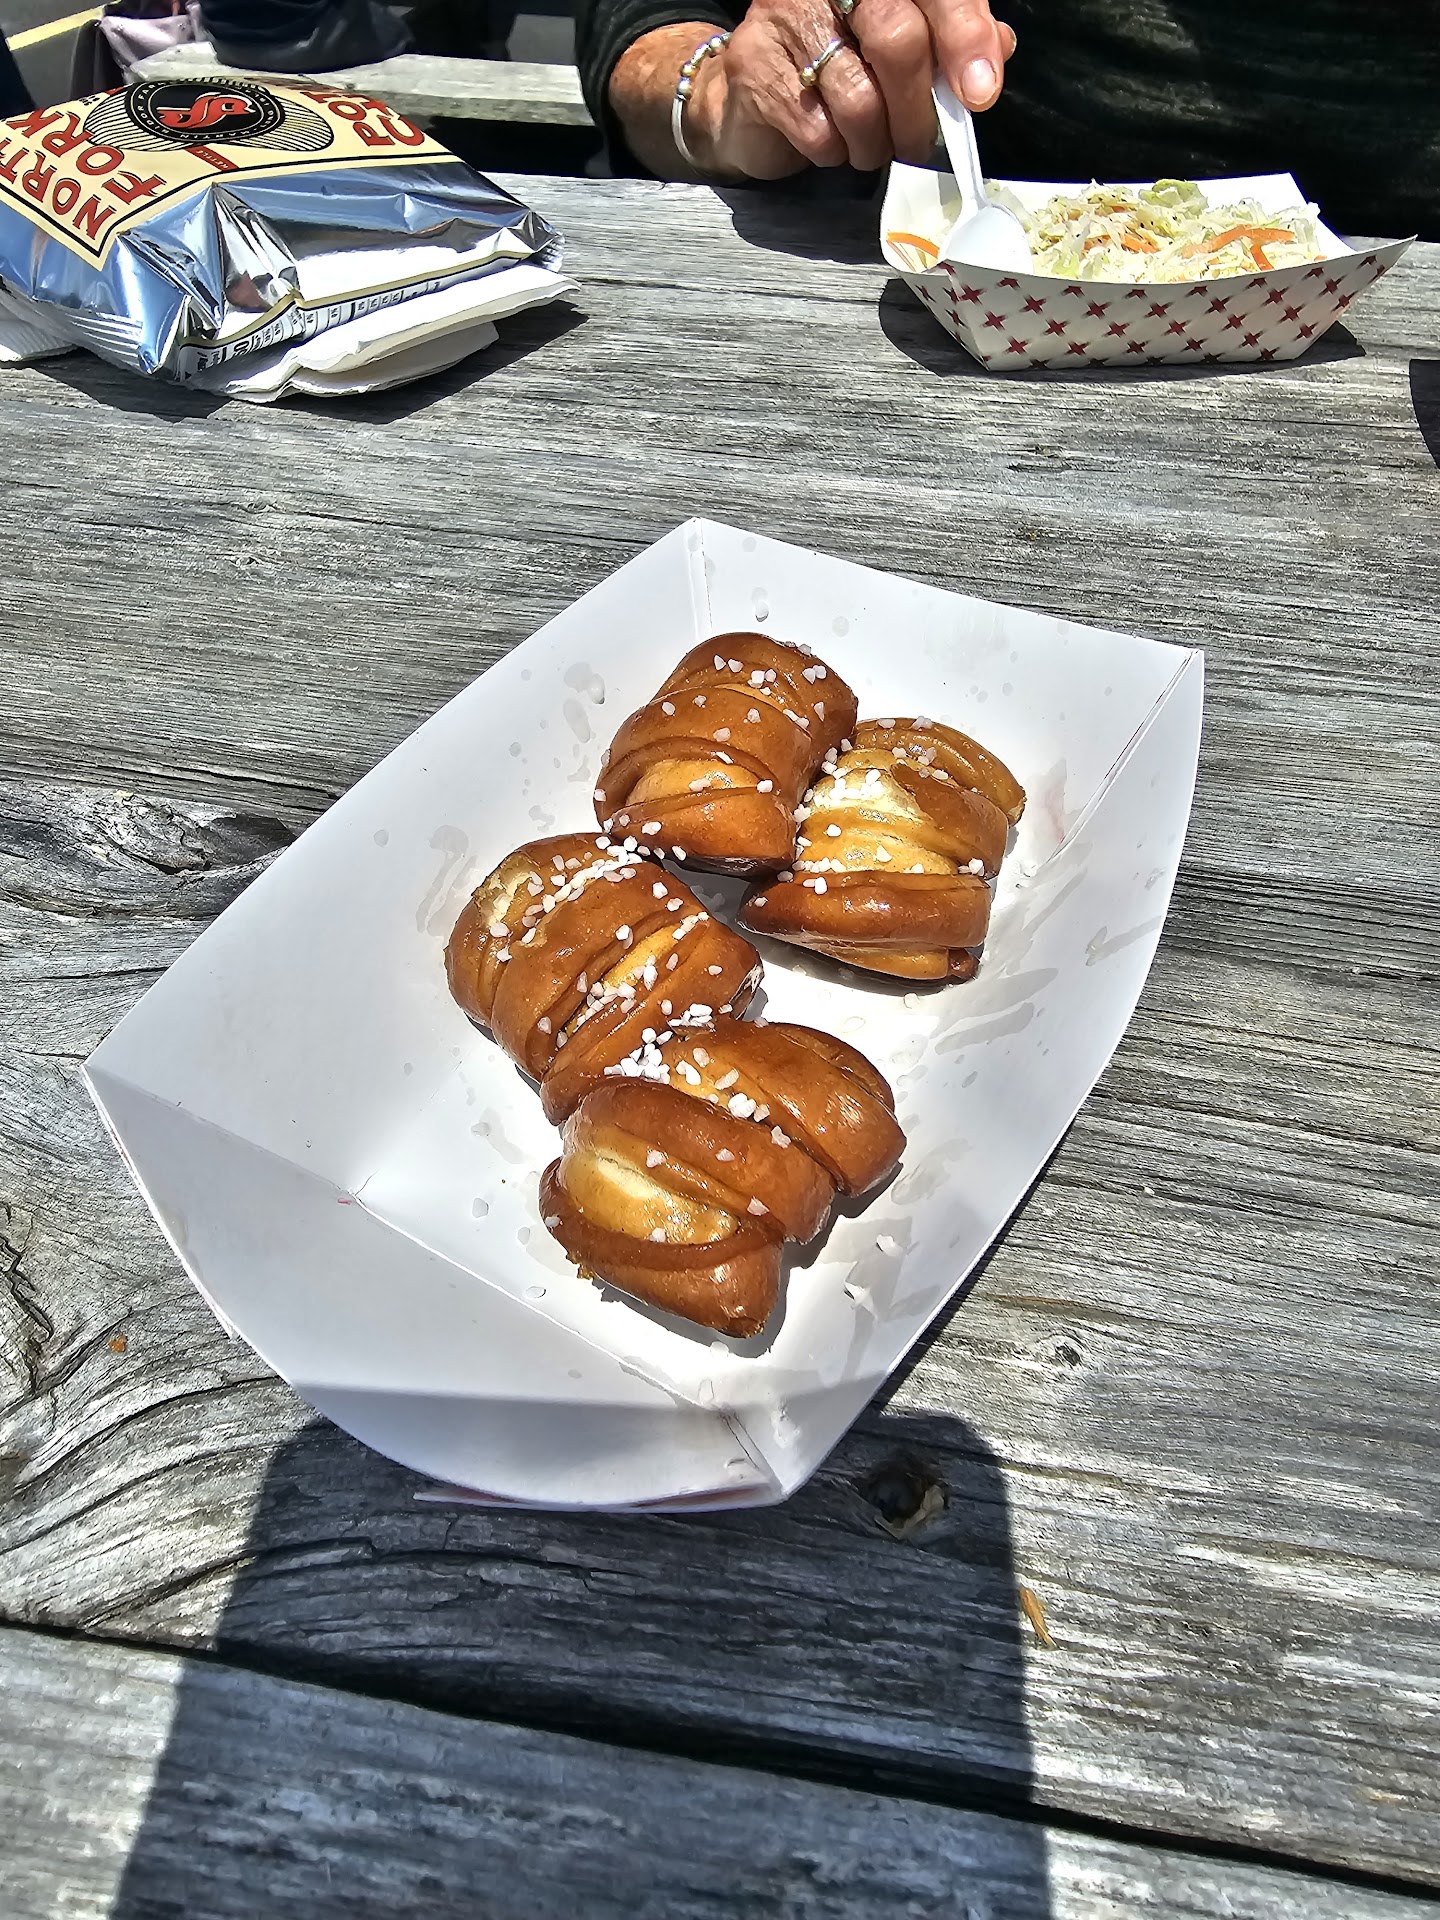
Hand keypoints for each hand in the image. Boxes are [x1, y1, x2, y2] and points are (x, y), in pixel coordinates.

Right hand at [685, 0, 1015, 178]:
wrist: (752, 96)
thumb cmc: (838, 66)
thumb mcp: (902, 46)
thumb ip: (949, 41)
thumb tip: (996, 51)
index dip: (964, 36)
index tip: (980, 92)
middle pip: (897, 40)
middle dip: (918, 110)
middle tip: (920, 142)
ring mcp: (785, 19)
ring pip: (858, 99)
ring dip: (876, 142)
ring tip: (872, 146)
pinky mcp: (757, 69)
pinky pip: (819, 132)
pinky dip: (836, 152)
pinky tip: (832, 142)